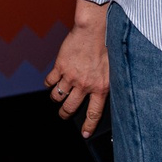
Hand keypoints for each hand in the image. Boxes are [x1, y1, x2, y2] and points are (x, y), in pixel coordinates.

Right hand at [44, 0, 109, 136]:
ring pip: (57, 97)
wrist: (95, 28)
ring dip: (56, 99)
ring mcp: (70, 76)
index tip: (84, 134)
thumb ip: (105, 83)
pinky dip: (49, 83)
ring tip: (58, 96)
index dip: (88, 126)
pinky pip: (49, 82)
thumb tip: (101, 96)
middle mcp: (84, 85)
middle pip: (70, 108)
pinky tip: (52, 81)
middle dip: (65, 114)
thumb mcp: (112, 69)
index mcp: (101, 87)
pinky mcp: (60, 67)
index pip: (94, 114)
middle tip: (64, 114)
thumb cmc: (107, 45)